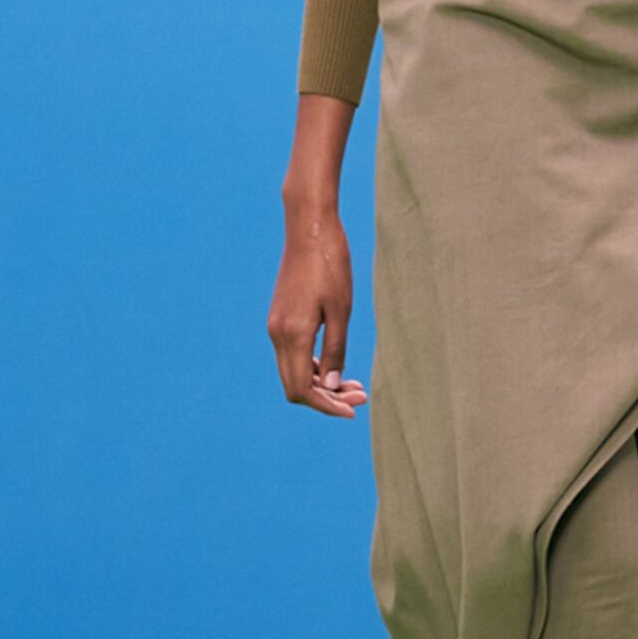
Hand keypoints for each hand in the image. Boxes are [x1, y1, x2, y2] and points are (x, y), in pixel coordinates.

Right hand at [268, 212, 368, 417]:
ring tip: (354, 384)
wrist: (309, 228)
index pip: (302, 389)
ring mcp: (276, 325)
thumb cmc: (331, 265)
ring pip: (292, 371)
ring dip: (320, 383)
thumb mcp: (342, 310)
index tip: (353, 409)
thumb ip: (335, 351)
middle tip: (361, 395)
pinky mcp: (280, 317)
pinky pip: (292, 354)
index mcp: (292, 334)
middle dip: (326, 398)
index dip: (326, 405)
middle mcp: (278, 334)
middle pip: (295, 386)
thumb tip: (330, 386)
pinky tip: (334, 365)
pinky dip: (312, 366)